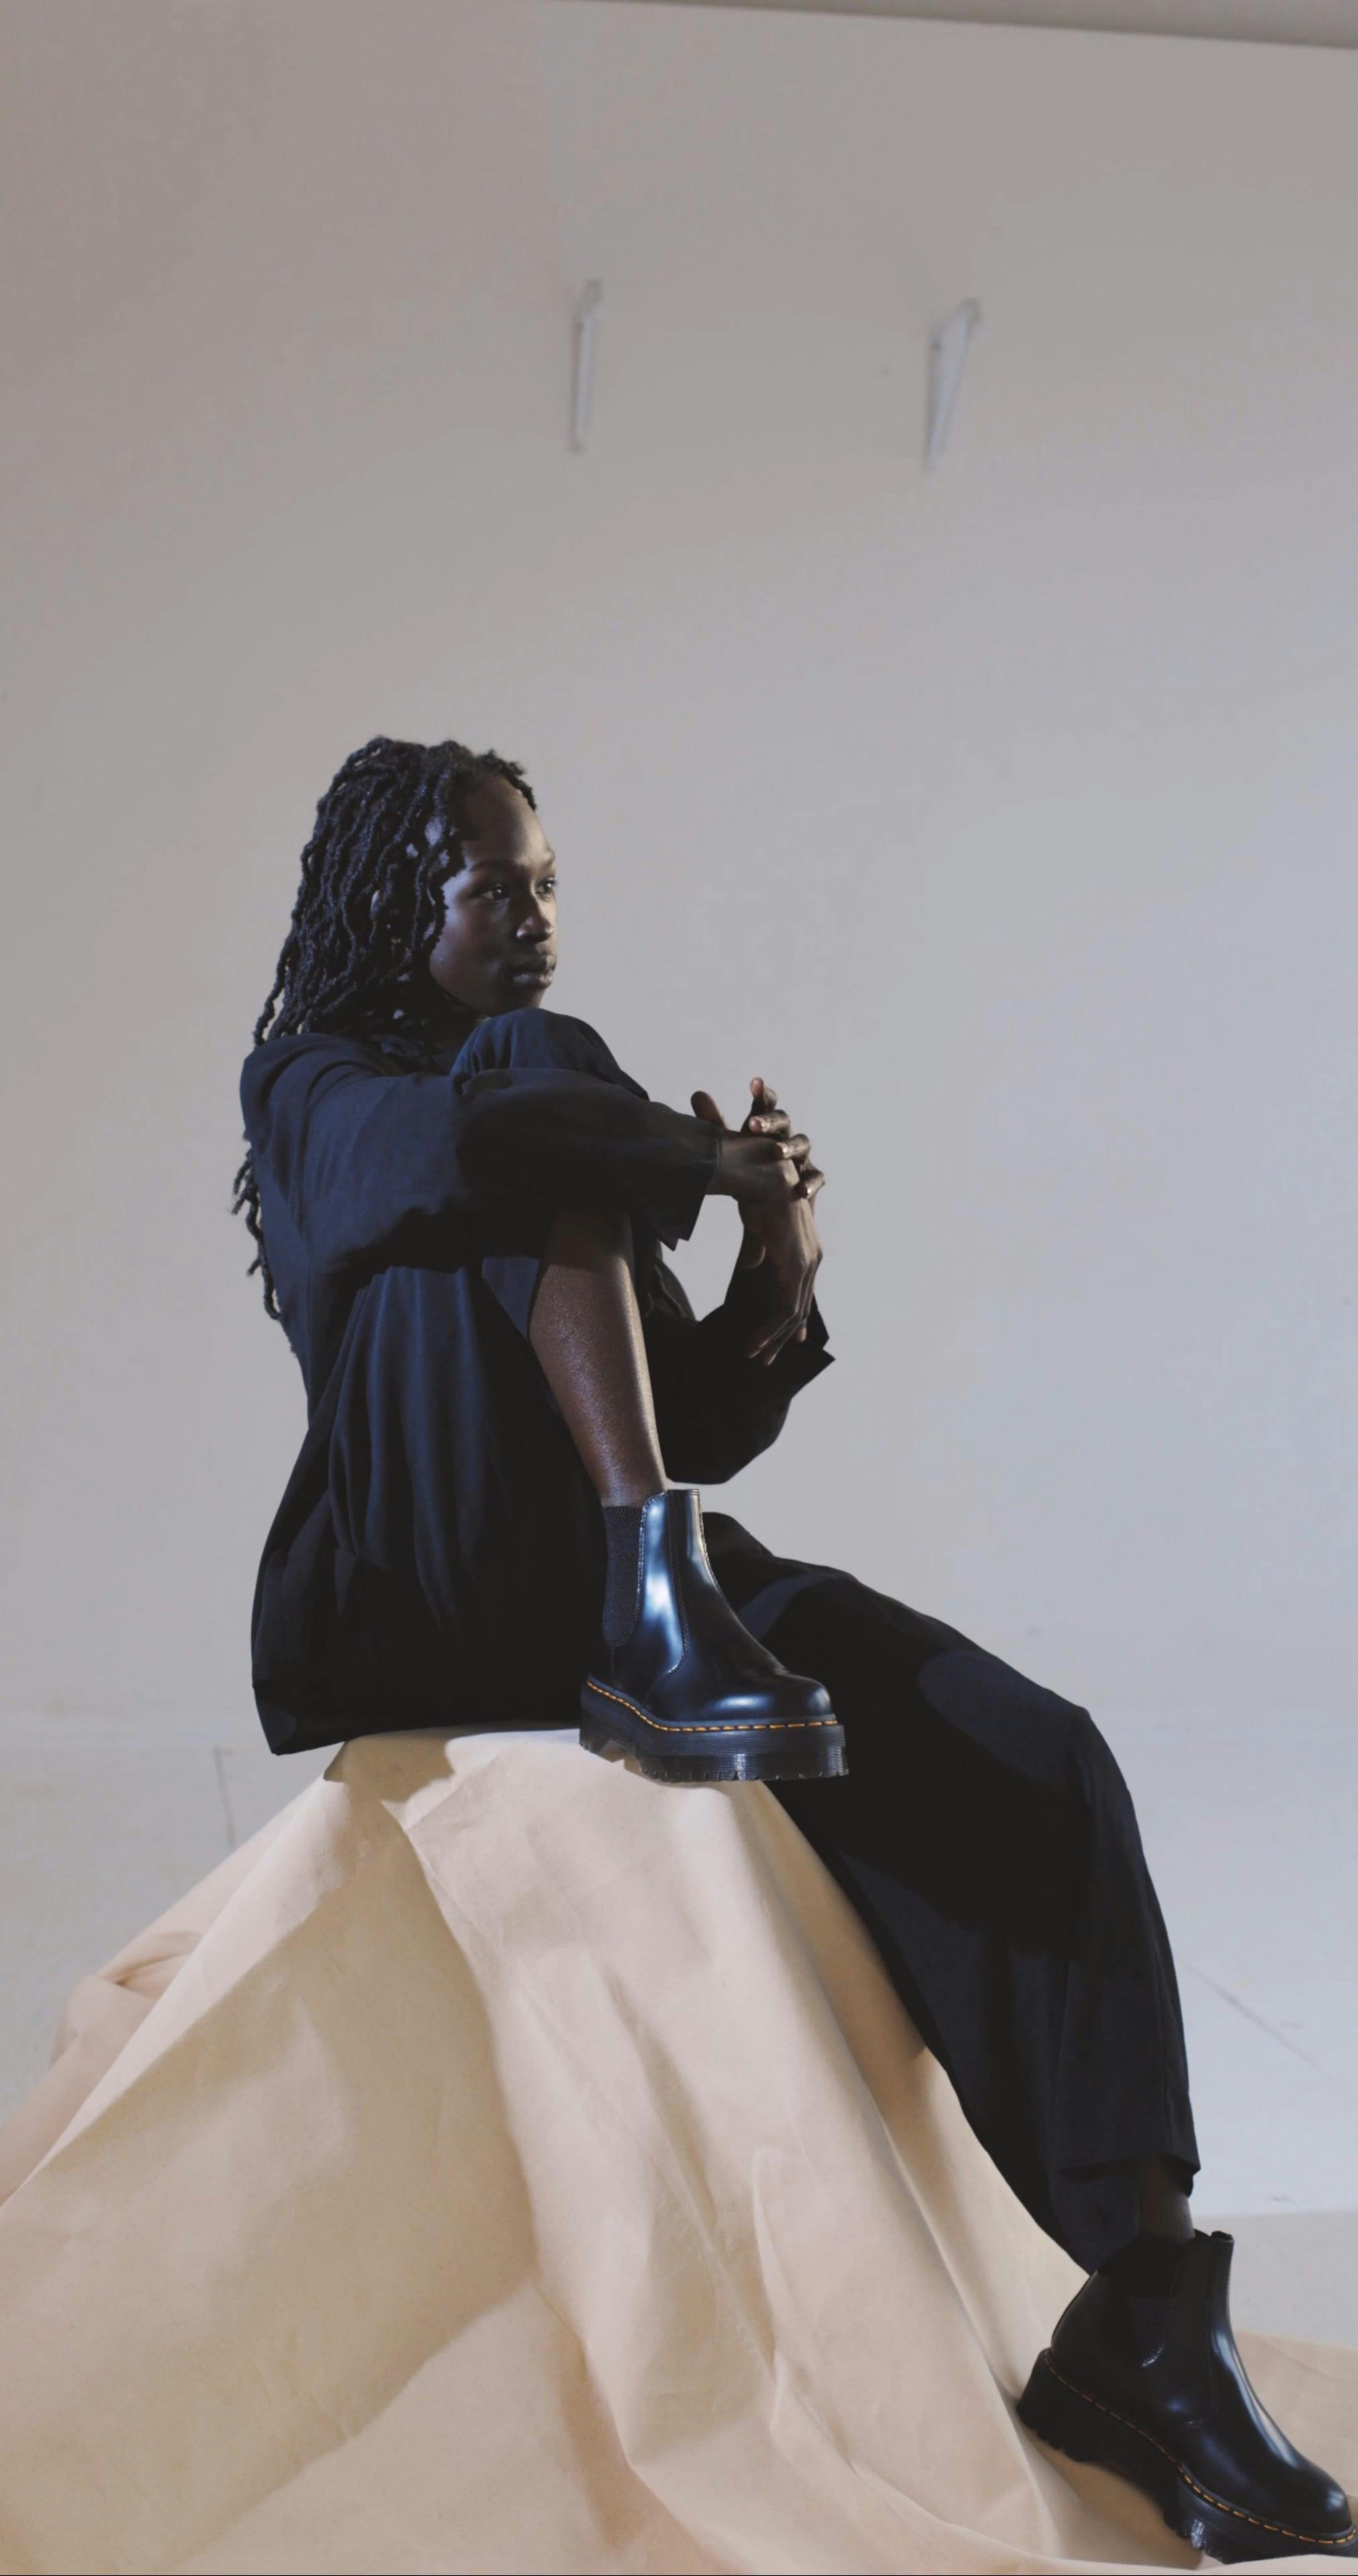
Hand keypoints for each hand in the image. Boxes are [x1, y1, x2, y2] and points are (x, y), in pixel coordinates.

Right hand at [691, 1077, 825, 1362]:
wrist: (760, 1171)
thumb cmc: (755, 1192)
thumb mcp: (755, 1228)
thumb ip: (757, 1250)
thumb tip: (752, 1267)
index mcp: (803, 1249)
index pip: (800, 1292)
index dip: (791, 1319)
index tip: (782, 1340)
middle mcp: (811, 1258)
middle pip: (799, 1308)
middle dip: (782, 1336)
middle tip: (765, 1359)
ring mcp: (805, 1264)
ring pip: (793, 1314)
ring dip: (774, 1339)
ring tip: (756, 1357)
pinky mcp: (796, 1266)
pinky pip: (786, 1310)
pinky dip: (770, 1331)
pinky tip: (755, 1344)